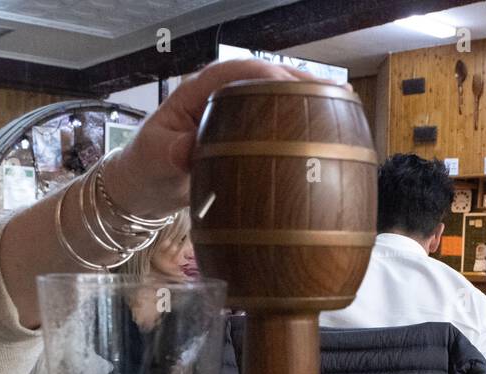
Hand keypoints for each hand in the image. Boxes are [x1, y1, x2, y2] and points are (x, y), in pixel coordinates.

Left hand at [105, 60, 337, 219]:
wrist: (144, 188)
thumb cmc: (147, 169)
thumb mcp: (155, 161)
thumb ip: (171, 153)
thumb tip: (186, 151)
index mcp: (196, 92)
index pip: (234, 73)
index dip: (264, 76)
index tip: (290, 88)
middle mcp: (219, 96)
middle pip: (263, 76)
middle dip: (297, 82)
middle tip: (331, 94)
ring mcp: (233, 113)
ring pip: (273, 95)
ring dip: (305, 97)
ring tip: (341, 104)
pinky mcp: (243, 132)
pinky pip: (273, 118)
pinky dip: (300, 118)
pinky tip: (328, 126)